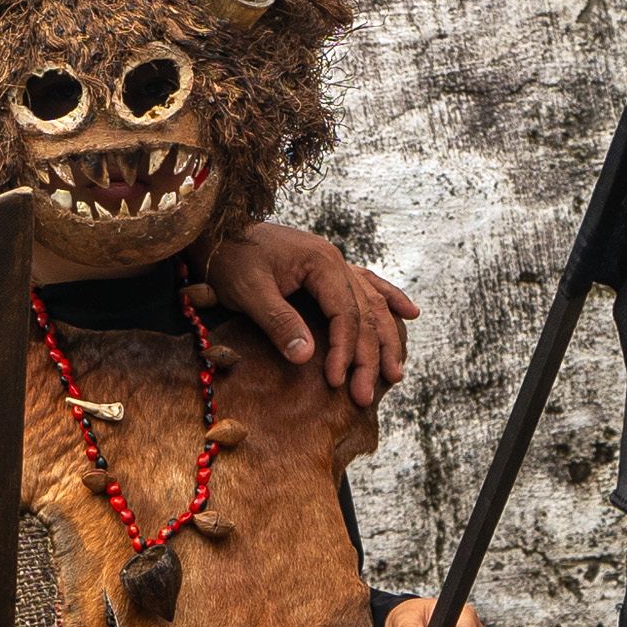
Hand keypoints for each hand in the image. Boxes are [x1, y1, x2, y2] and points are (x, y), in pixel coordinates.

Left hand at [201, 219, 417, 402]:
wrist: (216, 230)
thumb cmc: (229, 258)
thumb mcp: (248, 291)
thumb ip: (277, 320)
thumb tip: (306, 356)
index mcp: (321, 262)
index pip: (345, 314)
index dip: (344, 350)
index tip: (337, 381)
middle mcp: (335, 261)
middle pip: (364, 313)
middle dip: (369, 357)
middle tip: (365, 397)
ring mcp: (333, 265)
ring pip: (372, 304)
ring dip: (385, 339)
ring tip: (395, 374)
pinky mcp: (325, 272)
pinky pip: (366, 287)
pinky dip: (388, 301)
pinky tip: (410, 314)